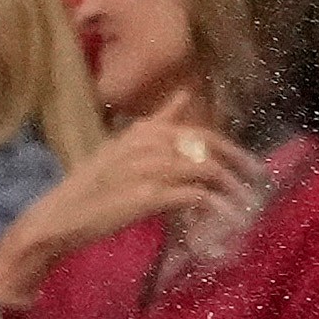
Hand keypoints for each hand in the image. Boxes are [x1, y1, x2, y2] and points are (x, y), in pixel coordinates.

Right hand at [0, 95, 265, 307]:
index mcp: (143, 130)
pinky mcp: (149, 196)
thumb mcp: (122, 148)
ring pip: (208, 171)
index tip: (250, 166)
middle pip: (209, 147)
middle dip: (240, 165)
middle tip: (259, 184)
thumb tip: (184, 97)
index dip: (230, 148)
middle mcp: (149, 142)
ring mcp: (150, 168)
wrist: (58, 218)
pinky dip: (217, 208)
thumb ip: (157, 123)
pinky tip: (227, 221)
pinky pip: (196, 197)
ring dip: (233, 191)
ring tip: (248, 208)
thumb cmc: (88, 190)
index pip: (199, 132)